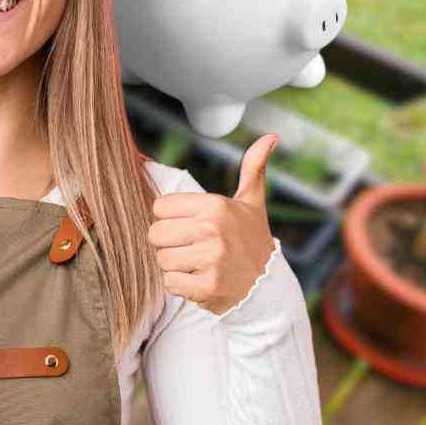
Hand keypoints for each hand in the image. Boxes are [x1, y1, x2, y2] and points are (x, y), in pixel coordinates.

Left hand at [149, 133, 279, 315]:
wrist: (269, 286)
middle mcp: (212, 230)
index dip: (170, 218)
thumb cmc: (252, 239)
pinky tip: (200, 279)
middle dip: (169, 243)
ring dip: (174, 265)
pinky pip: (169, 283)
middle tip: (192, 247)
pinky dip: (180, 285)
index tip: (190, 225)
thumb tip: (270, 137)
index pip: (159, 207)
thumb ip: (253, 167)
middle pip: (155, 234)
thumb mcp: (252, 202)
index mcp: (215, 205)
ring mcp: (210, 259)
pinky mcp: (207, 287)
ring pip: (161, 259)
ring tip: (197, 263)